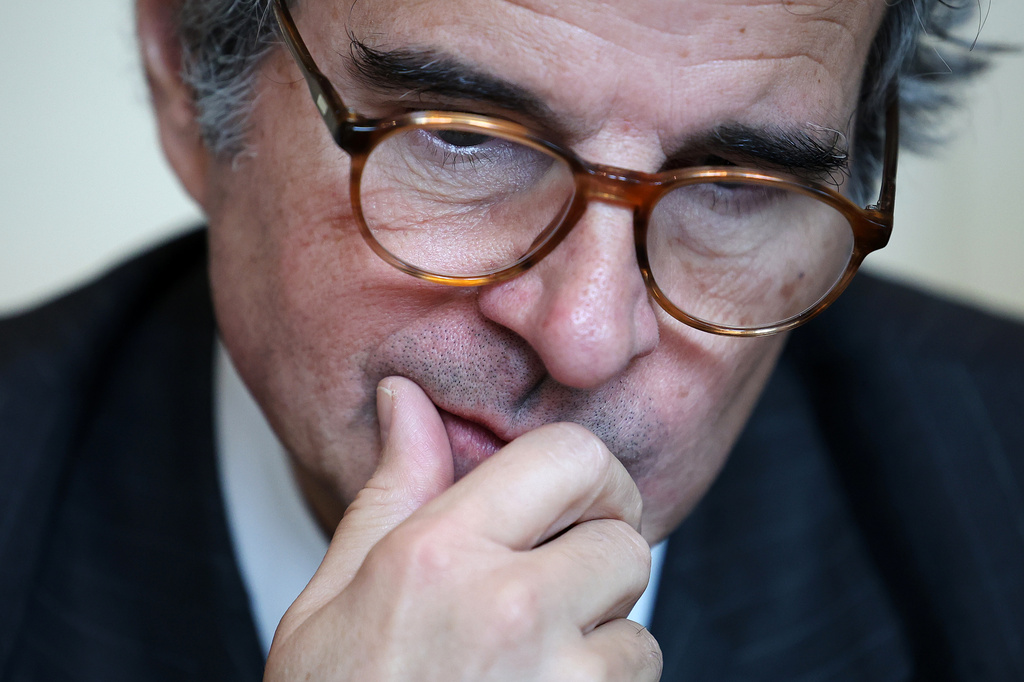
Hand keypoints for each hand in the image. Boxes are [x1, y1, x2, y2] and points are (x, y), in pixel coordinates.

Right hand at [264, 376, 660, 680]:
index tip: (581, 499)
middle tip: (550, 591)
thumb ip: (392, 490)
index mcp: (440, 555)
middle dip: (598, 561)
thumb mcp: (334, 596)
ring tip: (528, 674)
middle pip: (625, 542)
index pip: (570, 456)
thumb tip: (408, 401)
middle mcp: (508, 610)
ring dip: (601, 648)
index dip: (590, 473)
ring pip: (640, 632)